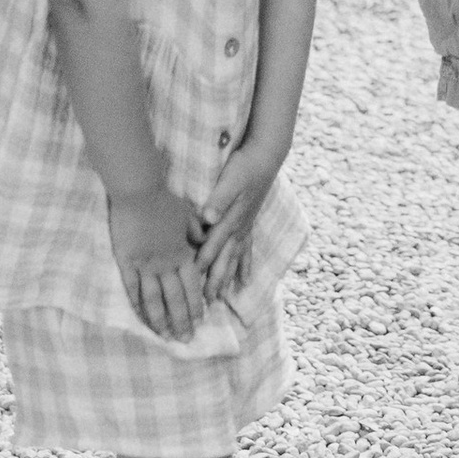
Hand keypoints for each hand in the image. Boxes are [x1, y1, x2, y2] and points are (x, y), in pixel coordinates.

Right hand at [108, 182, 206, 341]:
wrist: (139, 191)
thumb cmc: (165, 201)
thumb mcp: (189, 216)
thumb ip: (198, 234)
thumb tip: (206, 246)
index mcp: (182, 253)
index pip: (192, 287)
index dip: (196, 306)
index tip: (200, 321)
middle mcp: (165, 264)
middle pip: (175, 299)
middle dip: (181, 321)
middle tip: (186, 339)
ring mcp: (144, 266)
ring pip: (154, 300)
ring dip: (161, 321)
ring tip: (166, 337)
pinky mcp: (126, 263)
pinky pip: (132, 290)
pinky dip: (138, 307)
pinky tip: (142, 320)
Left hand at [196, 139, 283, 303]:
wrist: (266, 156)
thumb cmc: (245, 165)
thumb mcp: (231, 178)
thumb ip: (219, 198)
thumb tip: (208, 217)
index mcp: (231, 218)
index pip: (213, 246)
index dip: (202, 263)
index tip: (192, 282)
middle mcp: (239, 227)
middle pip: (225, 259)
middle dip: (215, 279)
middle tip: (206, 301)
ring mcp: (246, 226)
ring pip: (235, 258)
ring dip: (228, 277)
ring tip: (221, 297)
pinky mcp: (250, 222)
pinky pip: (248, 250)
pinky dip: (245, 266)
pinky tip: (245, 281)